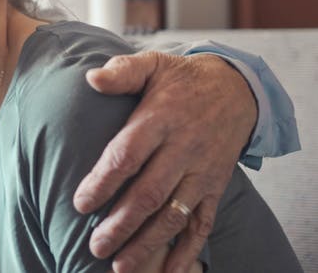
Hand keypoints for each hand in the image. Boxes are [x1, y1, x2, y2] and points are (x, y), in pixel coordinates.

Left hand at [74, 52, 255, 272]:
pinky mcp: (216, 187)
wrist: (237, 89)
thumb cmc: (181, 79)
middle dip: (122, 224)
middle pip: (150, 193)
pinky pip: (204, 223)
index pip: (128, 155)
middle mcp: (183, 149)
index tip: (81, 204)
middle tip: (95, 246)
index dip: (104, 181)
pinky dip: (189, 251)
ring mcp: (202, 172)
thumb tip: (91, 78)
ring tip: (120, 266)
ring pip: (174, 215)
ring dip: (148, 244)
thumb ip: (122, 72)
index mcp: (161, 119)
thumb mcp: (153, 65)